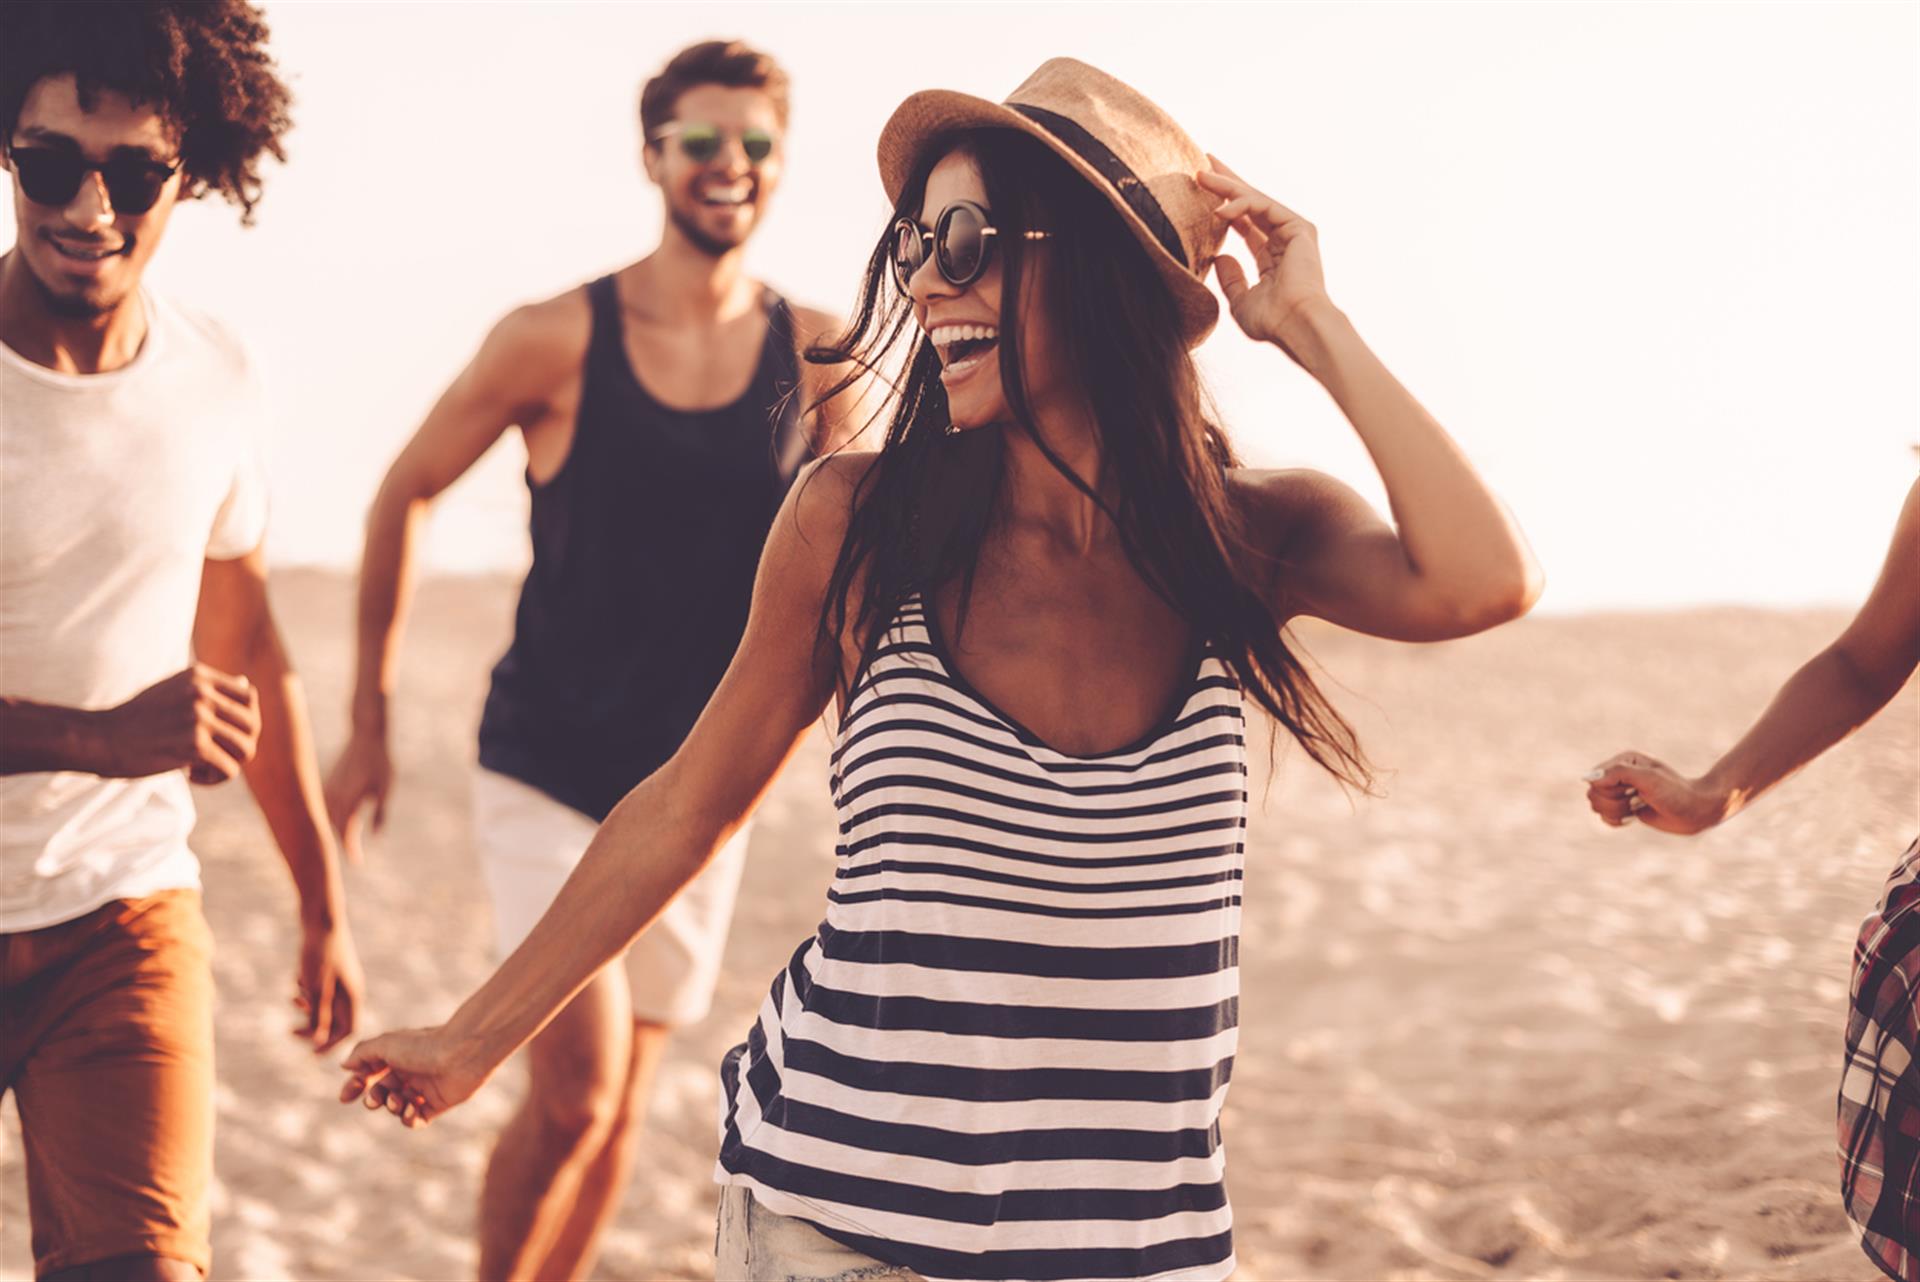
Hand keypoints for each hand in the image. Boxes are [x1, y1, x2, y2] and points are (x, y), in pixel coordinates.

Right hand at [94, 664, 259, 783]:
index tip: (222, 735)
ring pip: (246, 749)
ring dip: (228, 765)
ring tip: (203, 768)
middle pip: (252, 725)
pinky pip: (229, 769)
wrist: (100, 738)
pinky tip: (191, 775)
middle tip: (214, 756)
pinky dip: (214, 779)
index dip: (244, 720)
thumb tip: (245, 683)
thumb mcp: (172, 690)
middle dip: (238, 746)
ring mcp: (199, 717)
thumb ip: (207, 688)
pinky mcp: (194, 745)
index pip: (249, 697)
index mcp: (199, 676)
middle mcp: (202, 693)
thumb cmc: (136, 718)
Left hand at [293, 921, 363, 1053]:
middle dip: (313, 1028)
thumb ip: (319, 1016)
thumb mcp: (316, 989)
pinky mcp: (331, 969)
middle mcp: (350, 989)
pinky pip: (320, 991)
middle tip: (290, 1032)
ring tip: (293, 999)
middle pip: (336, 1020)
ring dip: (308, 1009)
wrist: (320, 916)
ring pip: (326, 1005)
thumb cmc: (319, 953)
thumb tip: (319, 1040)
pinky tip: (297, 980)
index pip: (349, 1031)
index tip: (311, 1054)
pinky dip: (307, 992)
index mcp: (352, 996)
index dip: (331, 1045)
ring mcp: (341, 978)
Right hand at [324, 731, 391, 863]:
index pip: (346, 832)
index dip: (350, 849)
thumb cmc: (381, 762)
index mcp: (349, 799)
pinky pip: (327, 808)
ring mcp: (329, 789)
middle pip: (335, 828)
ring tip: (350, 843)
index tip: (357, 863)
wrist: (367, 736)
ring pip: (329, 818)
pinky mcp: (328, 783)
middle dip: (344, 844)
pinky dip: (334, 819)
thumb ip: (381, 814)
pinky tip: (344, 823)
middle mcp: (334, 796)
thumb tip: (375, 837)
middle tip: (356, 858)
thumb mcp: (386, 789)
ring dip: (338, 832)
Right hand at [339, 1025, 488, 1128]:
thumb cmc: (424, 1046)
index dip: (356, 1085)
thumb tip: (345, 1066)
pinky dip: (408, 1118)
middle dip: (374, 1098)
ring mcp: (424, 1088)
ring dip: (392, 1107)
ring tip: (397, 1101)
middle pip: (382, 1092)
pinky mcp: (438, 1103)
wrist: (462, 1054)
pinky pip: (416, 1119)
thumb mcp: (386, 1045)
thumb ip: (362, 1054)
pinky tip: (410, 1110)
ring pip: (397, 1106)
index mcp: (397, 1054)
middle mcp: (410, 1071)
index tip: (346, 1097)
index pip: (370, 1073)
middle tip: (374, 1100)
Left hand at [1197, 156, 1331, 362]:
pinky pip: (1263, 206)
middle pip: (1250, 202)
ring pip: (1254, 199)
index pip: (1245, 222)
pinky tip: (1219, 210)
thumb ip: (1231, 279)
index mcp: (1272, 257)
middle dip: (1226, 182)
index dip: (1224, 205)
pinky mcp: (1298, 227)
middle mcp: (1284, 240)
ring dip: (1226, 186)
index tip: (1202, 188)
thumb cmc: (1272, 321)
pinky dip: (1240, 204)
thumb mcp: (1241, 301)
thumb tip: (1219, 257)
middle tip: (1203, 162)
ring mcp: (1293, 232)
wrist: (1296, 326)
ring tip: (1200, 174)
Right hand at [1584, 751, 1728, 833]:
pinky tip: (1634, 817)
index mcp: (1623, 761)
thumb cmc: (1676, 792)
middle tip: (1636, 800)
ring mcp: (1621, 793)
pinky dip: (1616, 821)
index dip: (1610, 790)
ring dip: (1617, 812)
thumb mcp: (1648, 779)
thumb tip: (1587, 778)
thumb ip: (1617, 773)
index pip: (1595, 779)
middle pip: (1593, 794)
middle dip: (1614, 803)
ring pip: (1597, 807)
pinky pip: (1605, 818)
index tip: (1633, 790)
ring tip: (1637, 808)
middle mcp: (1618, 775)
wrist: (1697, 810)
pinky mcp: (1625, 809)